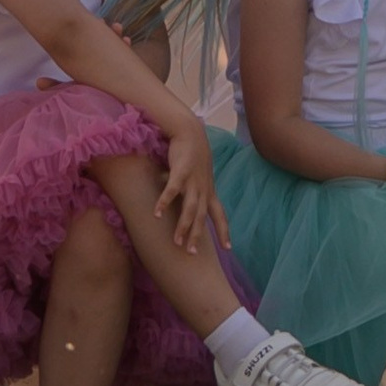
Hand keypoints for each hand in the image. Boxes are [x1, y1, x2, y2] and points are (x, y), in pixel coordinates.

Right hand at [157, 116, 225, 255]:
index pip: (220, 214)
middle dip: (198, 235)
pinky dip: (165, 202)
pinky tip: (157, 213)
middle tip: (192, 253)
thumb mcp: (198, 176)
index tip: (228, 249)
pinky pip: (172, 190)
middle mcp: (203, 188)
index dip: (224, 231)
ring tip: (176, 242)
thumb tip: (186, 204)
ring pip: (190, 208)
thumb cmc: (192, 154)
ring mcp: (193, 180)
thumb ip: (194, 191)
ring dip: (184, 226)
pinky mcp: (181, 170)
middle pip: (202, 217)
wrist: (190, 131)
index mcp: (208, 190)